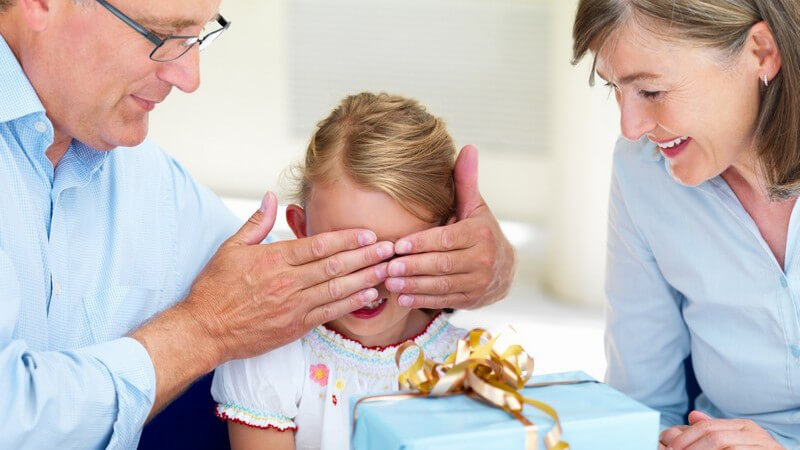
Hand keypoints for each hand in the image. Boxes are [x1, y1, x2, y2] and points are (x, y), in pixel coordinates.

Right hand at [182, 192, 393, 361]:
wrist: (205, 330)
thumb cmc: (216, 289)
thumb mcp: (231, 248)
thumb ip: (257, 222)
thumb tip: (272, 197)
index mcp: (273, 259)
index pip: (318, 245)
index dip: (347, 239)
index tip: (368, 233)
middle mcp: (287, 282)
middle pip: (335, 266)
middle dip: (366, 256)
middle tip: (390, 248)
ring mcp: (293, 306)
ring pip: (337, 290)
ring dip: (366, 279)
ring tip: (387, 270)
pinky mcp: (296, 326)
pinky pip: (330, 312)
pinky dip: (352, 304)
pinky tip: (370, 295)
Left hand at [384, 145, 516, 309]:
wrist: (505, 268)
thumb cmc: (480, 230)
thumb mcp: (475, 206)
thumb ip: (465, 181)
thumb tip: (468, 148)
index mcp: (480, 233)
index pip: (447, 239)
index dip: (422, 243)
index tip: (398, 245)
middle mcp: (483, 259)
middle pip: (442, 264)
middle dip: (413, 267)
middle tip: (387, 267)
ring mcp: (479, 282)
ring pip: (442, 285)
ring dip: (414, 285)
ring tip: (389, 283)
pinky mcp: (473, 299)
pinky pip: (444, 300)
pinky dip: (422, 300)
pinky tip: (402, 297)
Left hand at [659, 411, 782, 449]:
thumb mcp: (735, 441)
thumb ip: (715, 431)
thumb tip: (693, 415)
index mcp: (744, 426)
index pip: (707, 427)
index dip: (684, 437)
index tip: (667, 446)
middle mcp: (756, 434)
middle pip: (714, 437)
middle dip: (689, 447)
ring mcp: (764, 447)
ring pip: (724, 446)